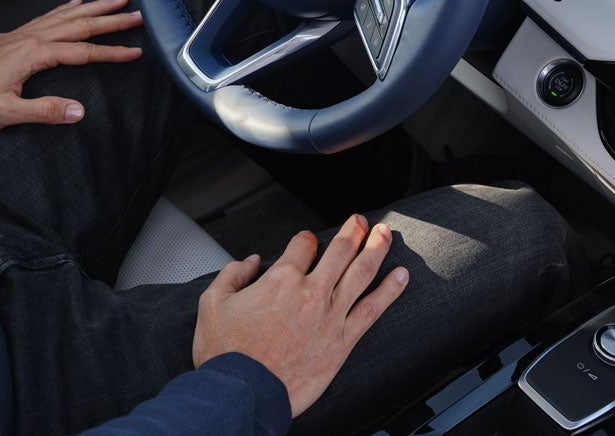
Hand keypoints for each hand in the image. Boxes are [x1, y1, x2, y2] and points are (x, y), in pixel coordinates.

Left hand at [0, 0, 143, 134]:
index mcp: (33, 54)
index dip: (111, 52)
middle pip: (78, 25)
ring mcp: (21, 35)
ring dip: (92, 8)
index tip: (135, 51)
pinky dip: (64, 8)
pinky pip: (46, 17)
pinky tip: (74, 3)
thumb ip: (44, 111)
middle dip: (110, 20)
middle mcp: (29, 38)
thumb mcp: (6, 114)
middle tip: (137, 14)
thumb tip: (78, 111)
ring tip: (116, 1)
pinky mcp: (13, 38)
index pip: (82, 52)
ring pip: (65, 16)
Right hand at [192, 214, 408, 417]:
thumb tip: (249, 262)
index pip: (303, 245)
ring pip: (361, 272)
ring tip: (386, 234)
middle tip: (361, 221)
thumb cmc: (227, 354)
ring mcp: (331, 316)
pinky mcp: (343, 341)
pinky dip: (390, 291)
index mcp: (280, 279)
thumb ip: (231, 274)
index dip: (306, 239)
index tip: (308, 241)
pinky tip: (401, 276)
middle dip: (353, 231)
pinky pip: (373, 310)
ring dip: (376, 248)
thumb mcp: (213, 304)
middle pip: (340, 250)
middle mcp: (311, 292)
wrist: (243, 393)